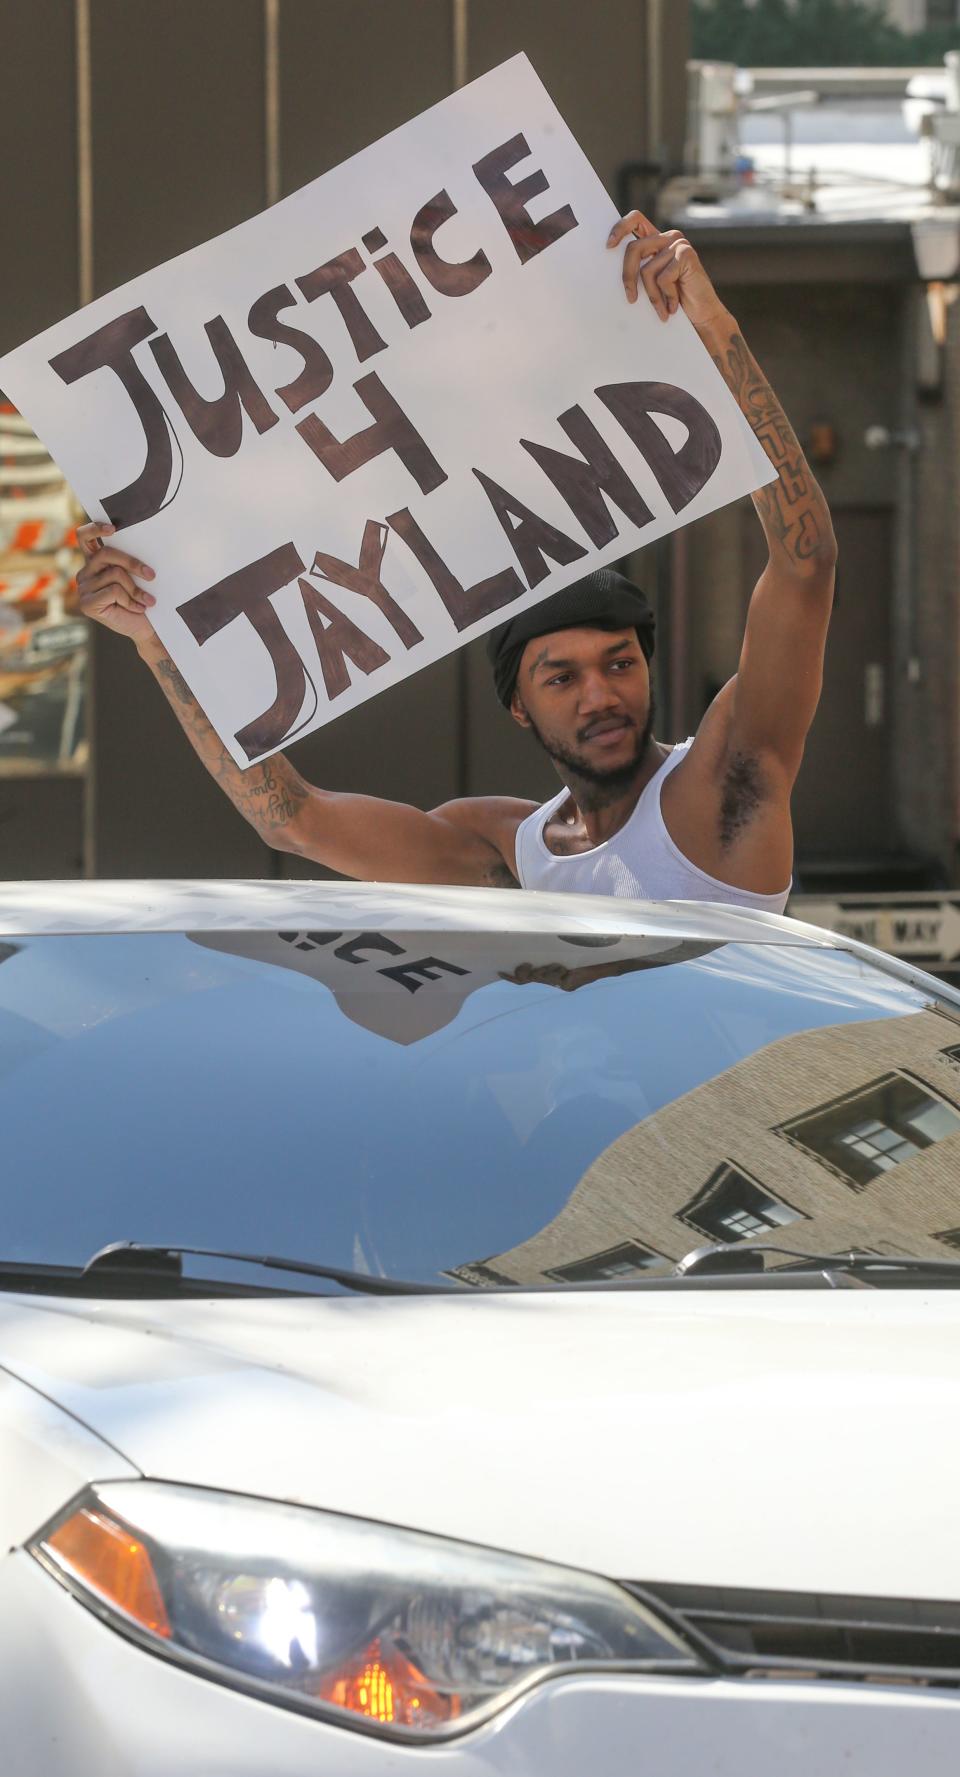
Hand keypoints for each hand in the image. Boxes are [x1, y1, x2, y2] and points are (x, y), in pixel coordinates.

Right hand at [76, 520, 156, 646]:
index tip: (113, 528)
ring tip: (147, 600)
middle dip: (132, 563)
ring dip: (136, 589)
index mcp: (94, 562)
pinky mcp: (87, 604)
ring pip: (114, 573)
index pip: (84, 537)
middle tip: (151, 575)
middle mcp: (85, 573)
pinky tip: (138, 609)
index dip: (94, 528)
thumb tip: (139, 543)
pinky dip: (130, 600)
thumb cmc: (143, 600)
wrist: (147, 629)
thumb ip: (128, 560)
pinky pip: (114, 591)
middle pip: (106, 554)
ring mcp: (83, 589)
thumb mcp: (136, 575)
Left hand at [607, 210, 726, 330]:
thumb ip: (638, 269)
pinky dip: (666, 297)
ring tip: (661, 309)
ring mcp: (679, 244)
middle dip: (628, 277)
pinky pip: (662, 278)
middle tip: (631, 298)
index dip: (620, 228)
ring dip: (652, 296)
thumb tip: (609, 266)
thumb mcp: (652, 282)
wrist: (702, 314)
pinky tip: (674, 305)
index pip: (635, 220)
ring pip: (647, 270)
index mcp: (657, 240)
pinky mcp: (686, 254)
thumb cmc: (674, 300)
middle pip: (634, 249)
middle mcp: (668, 237)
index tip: (608, 245)